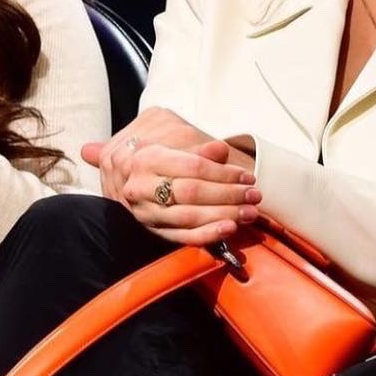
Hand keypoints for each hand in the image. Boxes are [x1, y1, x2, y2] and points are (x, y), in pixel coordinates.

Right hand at [82, 108, 260, 246]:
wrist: (121, 174)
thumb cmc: (154, 154)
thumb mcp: (169, 139)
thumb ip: (195, 146)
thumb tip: (220, 150)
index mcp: (146, 158)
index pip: (192, 167)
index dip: (224, 172)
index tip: (247, 176)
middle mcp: (140, 186)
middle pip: (191, 192)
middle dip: (228, 195)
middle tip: (254, 195)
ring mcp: (144, 211)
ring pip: (188, 216)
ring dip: (224, 215)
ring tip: (249, 212)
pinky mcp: (151, 229)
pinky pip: (181, 236)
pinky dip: (207, 235)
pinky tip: (229, 229)